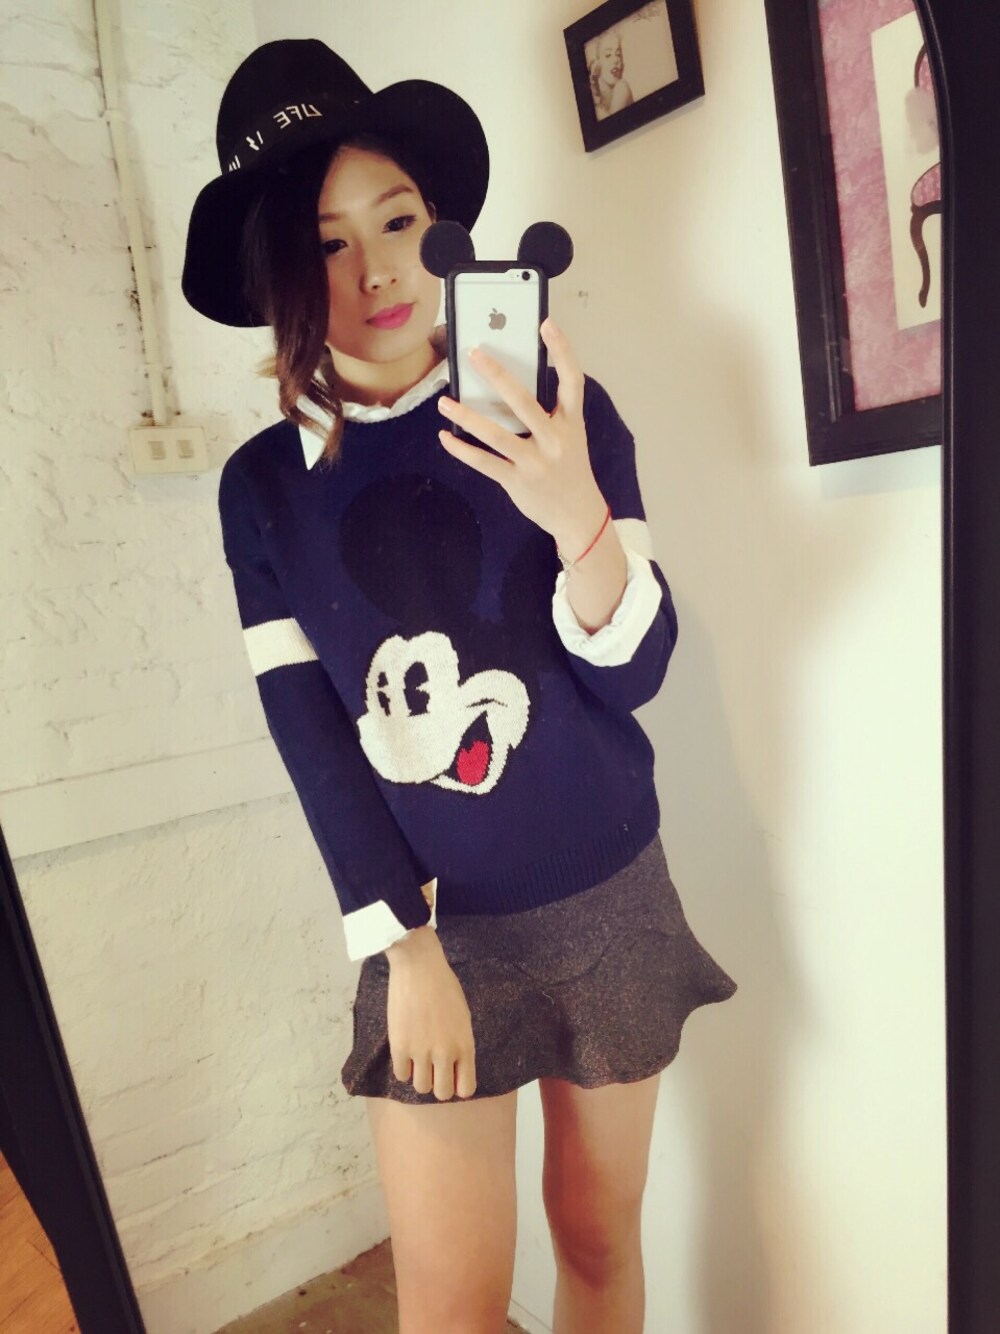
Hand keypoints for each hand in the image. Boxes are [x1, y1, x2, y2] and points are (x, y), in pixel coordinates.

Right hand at [386, 930, 476, 1100]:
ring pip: (421, 1087)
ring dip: (419, 1076)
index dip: (458, 1085)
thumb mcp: (463, 1016)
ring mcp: (421, 1052)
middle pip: (442, 1093)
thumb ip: (460, 1043)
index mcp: (465, 1045)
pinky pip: (401, 1075)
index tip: (451, 1076)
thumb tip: (454, 1065)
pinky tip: (405, 1052)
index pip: (466, 1089)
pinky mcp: (399, 1047)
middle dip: (438, 1084)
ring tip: (418, 1059)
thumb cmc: (444, 986)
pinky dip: (403, 1067)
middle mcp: (445, 1054)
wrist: (419, 966)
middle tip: (433, 1069)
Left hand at [437, 317, 608, 556]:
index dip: (562, 350)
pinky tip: (445, 437)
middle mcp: (555, 439)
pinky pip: (485, 462)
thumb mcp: (569, 436)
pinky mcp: (517, 481)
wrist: (578, 515)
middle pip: (523, 401)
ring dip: (466, 416)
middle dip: (497, 374)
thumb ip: (549, 413)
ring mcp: (535, 462)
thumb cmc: (569, 468)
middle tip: (473, 352)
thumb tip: (508, 385)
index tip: (547, 323)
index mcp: (571, 422)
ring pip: (496, 434)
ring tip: (444, 401)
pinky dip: (462, 450)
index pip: (571, 380)